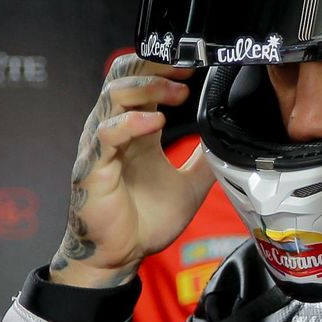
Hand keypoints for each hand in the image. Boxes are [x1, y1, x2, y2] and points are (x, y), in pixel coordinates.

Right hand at [49, 54, 211, 286]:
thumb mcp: (190, 186)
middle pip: (123, 78)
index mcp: (137, 130)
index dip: (164, 67)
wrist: (121, 255)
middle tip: (186, 69)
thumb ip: (206, 162)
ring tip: (178, 92)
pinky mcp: (93, 167)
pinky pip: (106, 135)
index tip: (196, 66)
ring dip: (147, 87)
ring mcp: (102, 146)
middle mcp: (117, 131)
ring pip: (112, 97)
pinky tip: (153, 121)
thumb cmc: (146, 220)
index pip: (142, 81)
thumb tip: (229, 145)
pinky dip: (130, 122)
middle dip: (154, 66)